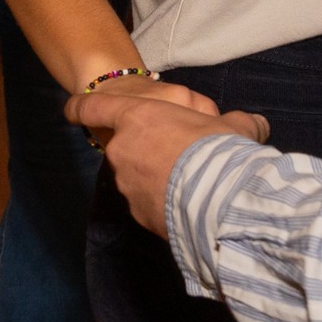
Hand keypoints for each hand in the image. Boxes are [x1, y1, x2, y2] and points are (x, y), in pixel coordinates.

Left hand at [66, 88, 269, 237]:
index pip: (94, 107)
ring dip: (157, 176)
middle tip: (179, 152)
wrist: (221, 203)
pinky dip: (164, 201)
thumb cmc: (221, 152)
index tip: (70, 109)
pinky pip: (149, 202)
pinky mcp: (139, 216)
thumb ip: (235, 123)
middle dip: (147, 148)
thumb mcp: (233, 127)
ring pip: (137, 176)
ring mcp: (127, 186)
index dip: (80, 106)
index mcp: (137, 119)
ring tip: (192, 182)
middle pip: (125, 145)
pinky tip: (191, 205)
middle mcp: (123, 151)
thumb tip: (252, 124)